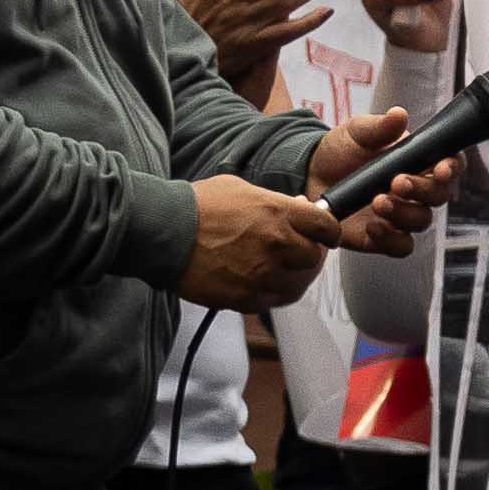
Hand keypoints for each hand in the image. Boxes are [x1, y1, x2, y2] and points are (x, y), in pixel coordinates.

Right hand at [176, 171, 342, 307]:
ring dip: (292, 276)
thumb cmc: (196, 206)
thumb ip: (274, 201)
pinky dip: (273, 293)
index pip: (327, 227)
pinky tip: (264, 283)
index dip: (328, 232)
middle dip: (308, 254)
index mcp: (279, 212)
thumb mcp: (241, 188)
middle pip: (313, 257)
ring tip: (281, 270)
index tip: (325, 236)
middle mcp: (277, 243)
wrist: (160, 232)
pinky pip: (273, 301)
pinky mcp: (245, 296)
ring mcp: (262, 273)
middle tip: (298, 252)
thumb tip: (297, 206)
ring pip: (297, 283)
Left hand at [308, 108, 457, 257]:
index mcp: (418, 162)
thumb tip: (399, 115)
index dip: (451, 168)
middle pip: (439, 196)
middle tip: (397, 182)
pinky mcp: (384, 237)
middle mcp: (416, 191)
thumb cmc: (340, 150)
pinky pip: (401, 246)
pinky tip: (372, 227)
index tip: (440, 168)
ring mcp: (401, 215)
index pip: (450, 165)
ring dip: (403, 213)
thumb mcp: (356, 132)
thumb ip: (379, 127)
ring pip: (421, 221)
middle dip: (422, 190)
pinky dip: (391, 239)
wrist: (309, 174)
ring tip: (377, 201)